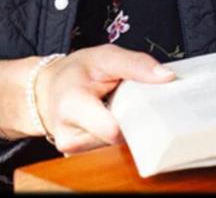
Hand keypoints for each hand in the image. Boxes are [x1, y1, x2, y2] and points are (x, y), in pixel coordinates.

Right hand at [33, 44, 175, 155]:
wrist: (48, 89)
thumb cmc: (76, 71)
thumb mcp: (104, 56)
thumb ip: (136, 64)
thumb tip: (167, 77)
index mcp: (71, 105)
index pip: (114, 129)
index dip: (135, 116)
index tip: (144, 102)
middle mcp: (69, 136)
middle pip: (119, 139)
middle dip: (131, 121)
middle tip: (128, 101)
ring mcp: (72, 151)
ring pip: (116, 146)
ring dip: (123, 127)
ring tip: (115, 108)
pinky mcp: (78, 158)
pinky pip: (108, 150)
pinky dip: (115, 135)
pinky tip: (110, 119)